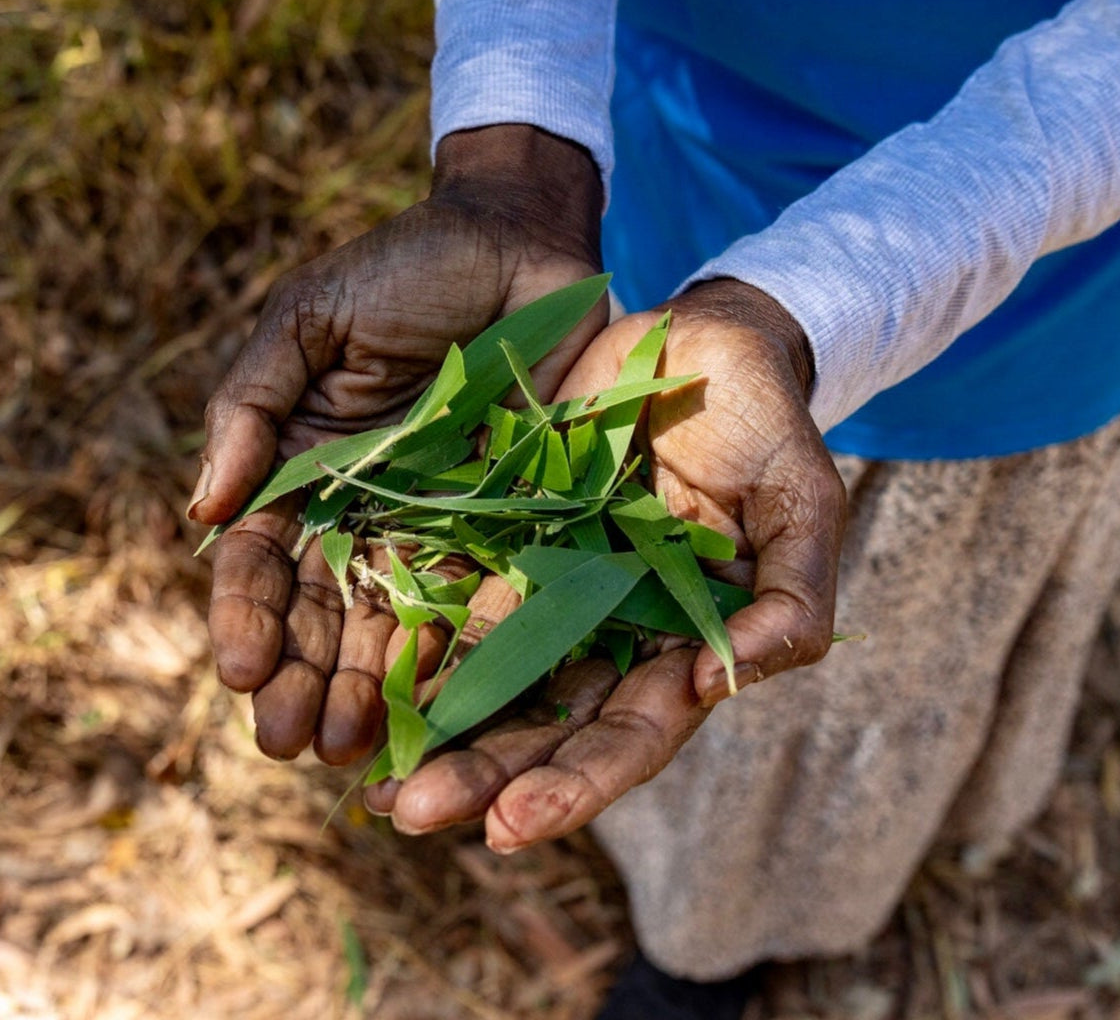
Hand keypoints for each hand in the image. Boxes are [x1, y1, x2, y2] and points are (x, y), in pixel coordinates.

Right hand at [190, 125, 607, 763]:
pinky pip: (484, 594)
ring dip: (370, 688)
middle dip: (304, 676)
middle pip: (325, 610)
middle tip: (293, 741)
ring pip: (396, 622)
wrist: (519, 244)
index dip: (247, 616)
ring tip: (354, 749)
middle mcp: (369, 510)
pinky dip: (460, 652)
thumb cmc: (404, 270)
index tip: (242, 671)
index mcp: (307, 468)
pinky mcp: (515, 521)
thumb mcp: (308, 320)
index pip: (263, 558)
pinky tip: (446, 705)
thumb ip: (250, 406)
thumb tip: (201, 512)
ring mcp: (442, 522)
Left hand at [365, 280, 846, 849]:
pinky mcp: (507, 538)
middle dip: (481, 776)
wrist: (700, 341)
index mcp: (683, 644)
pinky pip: (454, 595)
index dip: (576, 783)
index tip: (511, 823)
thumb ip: (788, 598)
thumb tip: (720, 684)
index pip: (632, 736)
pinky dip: (412, 638)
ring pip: (487, 676)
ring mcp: (553, 588)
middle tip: (407, 812)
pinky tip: (362, 671)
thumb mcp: (802, 503)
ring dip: (431, 728)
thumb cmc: (765, 421)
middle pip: (544, 725)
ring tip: (362, 776)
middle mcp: (611, 633)